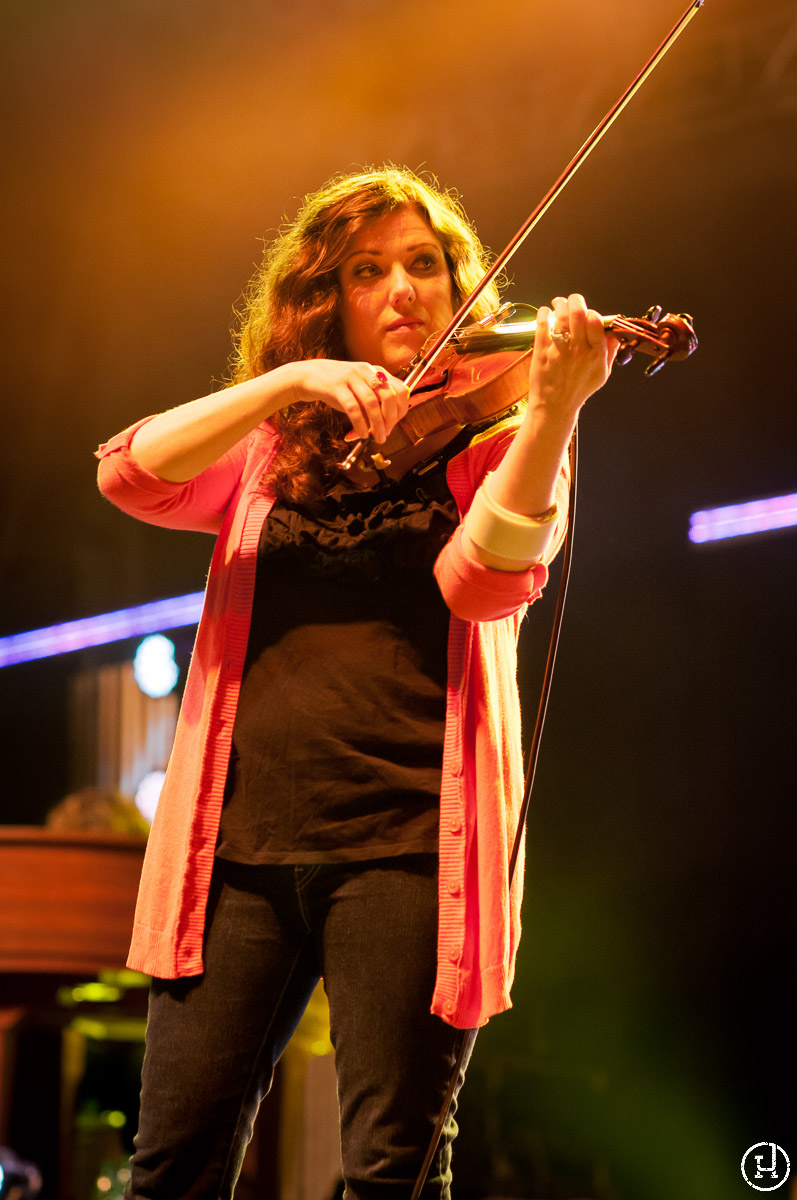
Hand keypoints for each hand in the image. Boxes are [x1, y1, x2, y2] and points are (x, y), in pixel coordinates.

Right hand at [285, 359, 409, 444]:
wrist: (307, 375)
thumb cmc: (336, 387)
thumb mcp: (358, 392)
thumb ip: (372, 406)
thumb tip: (385, 428)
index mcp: (376, 371)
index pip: (400, 390)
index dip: (401, 410)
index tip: (394, 425)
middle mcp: (366, 371)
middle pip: (389, 396)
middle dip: (391, 420)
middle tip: (385, 434)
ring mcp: (351, 376)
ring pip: (372, 403)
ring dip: (377, 425)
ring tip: (377, 438)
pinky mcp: (336, 385)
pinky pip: (353, 408)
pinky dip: (359, 424)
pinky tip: (360, 434)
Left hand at [528, 294, 618, 420]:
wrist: (555, 406)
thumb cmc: (579, 389)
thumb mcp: (602, 373)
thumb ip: (610, 351)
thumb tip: (613, 332)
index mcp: (596, 355)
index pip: (596, 322)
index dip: (592, 313)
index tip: (588, 314)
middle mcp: (579, 351)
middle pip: (578, 314)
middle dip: (576, 300)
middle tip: (573, 300)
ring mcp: (559, 351)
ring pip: (561, 317)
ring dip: (560, 304)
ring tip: (559, 302)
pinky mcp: (542, 352)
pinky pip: (543, 326)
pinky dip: (543, 314)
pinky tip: (545, 312)